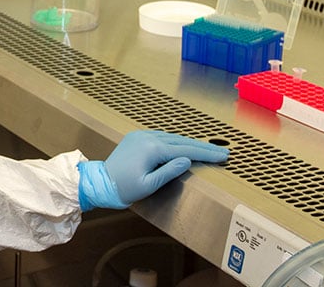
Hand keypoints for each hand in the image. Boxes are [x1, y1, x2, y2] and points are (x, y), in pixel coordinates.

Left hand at [77, 130, 228, 210]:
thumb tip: (187, 160)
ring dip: (191, 143)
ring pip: (173, 137)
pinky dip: (177, 142)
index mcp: (152, 148)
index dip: (206, 154)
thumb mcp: (149, 185)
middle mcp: (147, 137)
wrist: (100, 182)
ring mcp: (141, 135)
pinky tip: (185, 146)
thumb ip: (170, 172)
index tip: (223, 156)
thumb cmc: (123, 187)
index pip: (186, 150)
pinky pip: (162, 137)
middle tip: (222, 151)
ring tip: (208, 149)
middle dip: (203, 147)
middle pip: (182, 141)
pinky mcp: (137, 137)